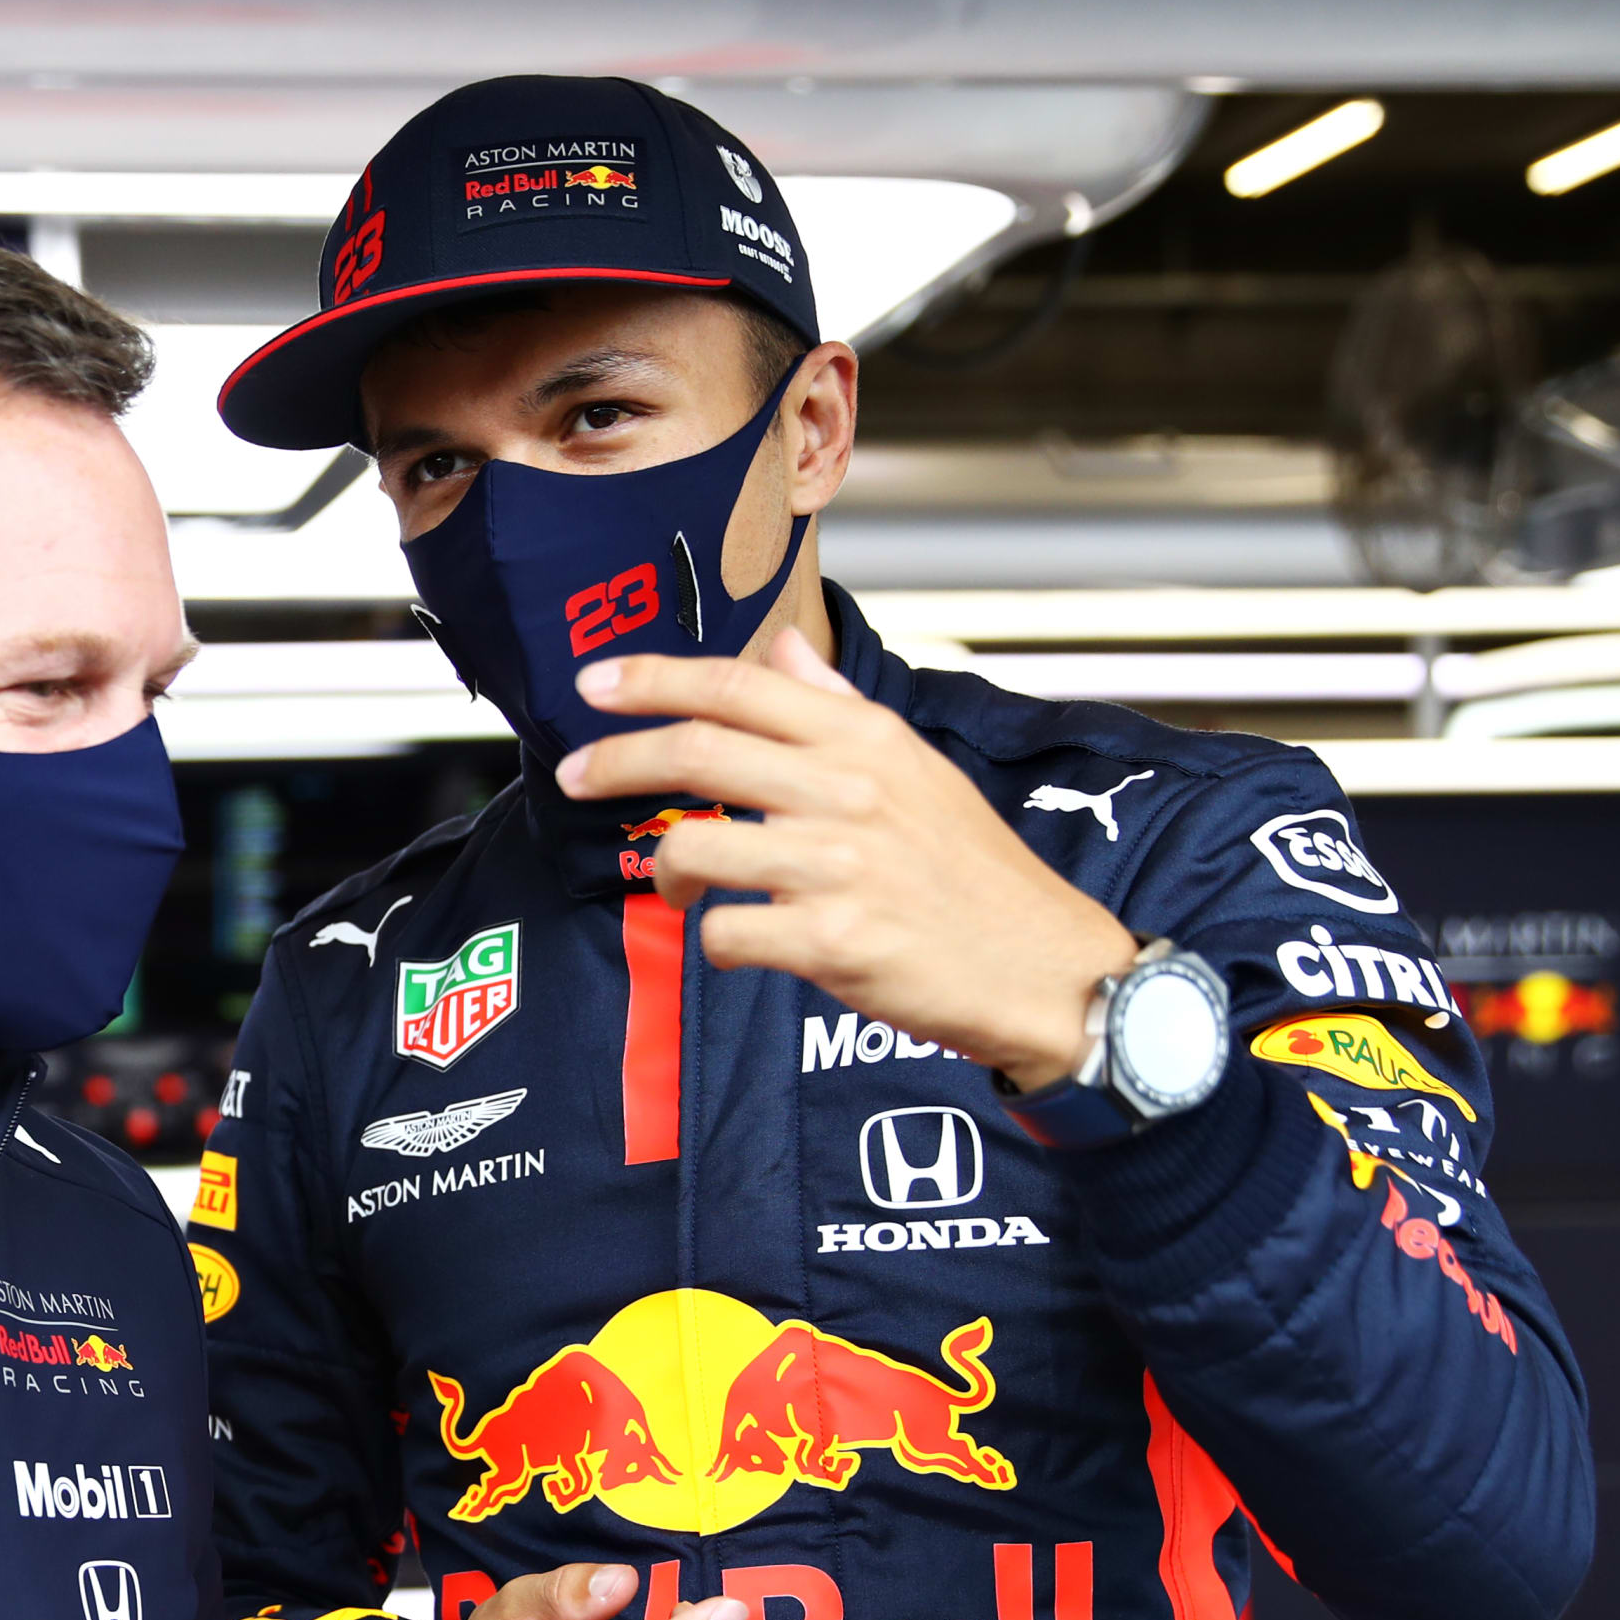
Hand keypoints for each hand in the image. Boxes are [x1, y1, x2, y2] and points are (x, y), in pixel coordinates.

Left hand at [556, 630, 1137, 1088]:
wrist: (1044, 969)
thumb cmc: (975, 875)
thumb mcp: (919, 770)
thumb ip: (840, 709)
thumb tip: (784, 650)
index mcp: (867, 741)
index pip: (740, 686)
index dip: (654, 679)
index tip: (596, 682)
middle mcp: (849, 790)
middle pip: (697, 752)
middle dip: (615, 759)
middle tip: (575, 775)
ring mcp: (838, 866)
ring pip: (694, 844)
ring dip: (666, 870)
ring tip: (681, 886)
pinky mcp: (832, 941)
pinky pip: (725, 933)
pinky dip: (716, 941)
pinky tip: (741, 941)